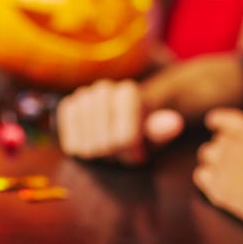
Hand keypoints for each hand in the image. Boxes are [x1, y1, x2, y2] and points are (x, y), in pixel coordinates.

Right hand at [57, 78, 183, 162]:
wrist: (119, 120)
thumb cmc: (141, 131)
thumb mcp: (155, 134)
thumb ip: (161, 129)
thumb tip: (175, 122)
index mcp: (128, 92)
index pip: (123, 139)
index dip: (131, 153)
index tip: (137, 151)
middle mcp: (104, 88)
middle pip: (104, 144)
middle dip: (114, 155)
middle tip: (120, 151)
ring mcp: (83, 95)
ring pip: (86, 145)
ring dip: (97, 154)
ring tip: (106, 148)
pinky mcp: (67, 106)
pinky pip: (69, 140)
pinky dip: (79, 149)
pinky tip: (90, 143)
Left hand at [194, 108, 242, 231]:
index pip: (222, 118)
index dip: (217, 122)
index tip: (213, 124)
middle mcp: (231, 142)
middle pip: (216, 140)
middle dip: (223, 149)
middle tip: (235, 163)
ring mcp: (222, 164)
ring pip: (206, 156)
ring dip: (214, 163)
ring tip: (228, 175)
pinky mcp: (217, 187)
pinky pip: (200, 177)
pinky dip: (208, 180)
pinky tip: (220, 187)